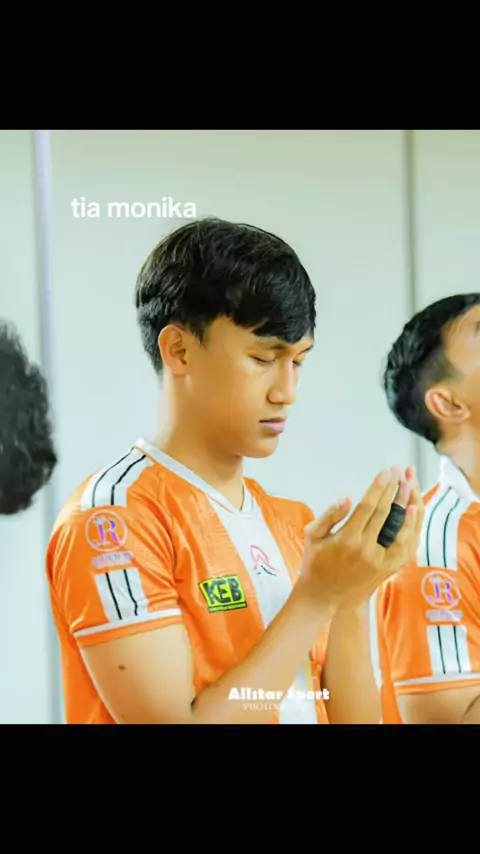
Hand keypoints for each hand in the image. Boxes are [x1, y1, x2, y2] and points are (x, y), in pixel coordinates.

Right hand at [300, 466, 423, 609]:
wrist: (324, 597)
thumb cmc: (315, 563)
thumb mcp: (313, 536)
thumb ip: (329, 516)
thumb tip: (347, 498)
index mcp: (347, 539)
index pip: (368, 506)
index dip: (379, 487)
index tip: (386, 471)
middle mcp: (367, 550)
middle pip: (386, 513)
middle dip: (394, 489)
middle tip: (400, 471)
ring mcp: (381, 561)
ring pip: (401, 528)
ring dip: (407, 504)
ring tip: (410, 484)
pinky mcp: (389, 569)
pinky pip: (406, 545)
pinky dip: (412, 527)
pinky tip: (414, 510)